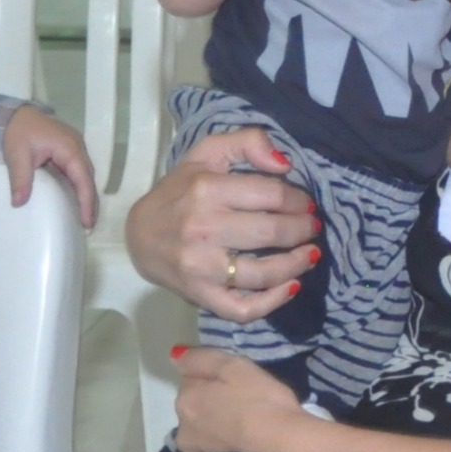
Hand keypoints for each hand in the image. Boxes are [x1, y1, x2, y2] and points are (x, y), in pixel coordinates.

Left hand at [0, 104, 100, 227]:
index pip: (83, 178)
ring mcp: (74, 147)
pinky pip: (77, 171)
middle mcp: (77, 147)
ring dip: (86, 195)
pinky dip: (79, 186)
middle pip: (88, 178)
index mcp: (69, 148)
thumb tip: (19, 203)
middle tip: (88, 225)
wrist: (10, 114)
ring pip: (85, 175)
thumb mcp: (16, 155)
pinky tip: (75, 199)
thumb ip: (20, 179)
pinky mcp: (68, 150)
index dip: (87, 201)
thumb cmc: (16, 132)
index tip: (87, 221)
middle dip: (90, 202)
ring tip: (84, 216)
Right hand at [125, 122, 324, 323]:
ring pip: (262, 273)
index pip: (270, 194)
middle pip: (271, 232)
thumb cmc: (179, 191)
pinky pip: (242, 308)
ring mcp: (201, 267)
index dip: (298, 200)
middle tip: (312, 228)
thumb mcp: (207, 154)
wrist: (138, 235)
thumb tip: (285, 164)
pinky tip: (291, 287)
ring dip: (296, 264)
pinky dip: (272, 302)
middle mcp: (203, 228)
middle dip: (302, 230)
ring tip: (311, 254)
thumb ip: (247, 142)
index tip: (306, 204)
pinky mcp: (200, 295)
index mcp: (206, 189)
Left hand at [170, 345, 311, 451]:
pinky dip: (219, 432)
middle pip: (195, 398)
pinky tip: (238, 433)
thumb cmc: (260, 399)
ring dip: (215, 414)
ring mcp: (193, 446)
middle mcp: (181, 424)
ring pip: (202, 418)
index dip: (215, 374)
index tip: (237, 380)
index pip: (193, 376)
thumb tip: (174, 356)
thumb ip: (200, 359)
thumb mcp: (233, 365)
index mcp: (185, 398)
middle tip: (243, 396)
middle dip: (211, 395)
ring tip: (244, 415)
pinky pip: (209, 436)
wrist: (282, 439)